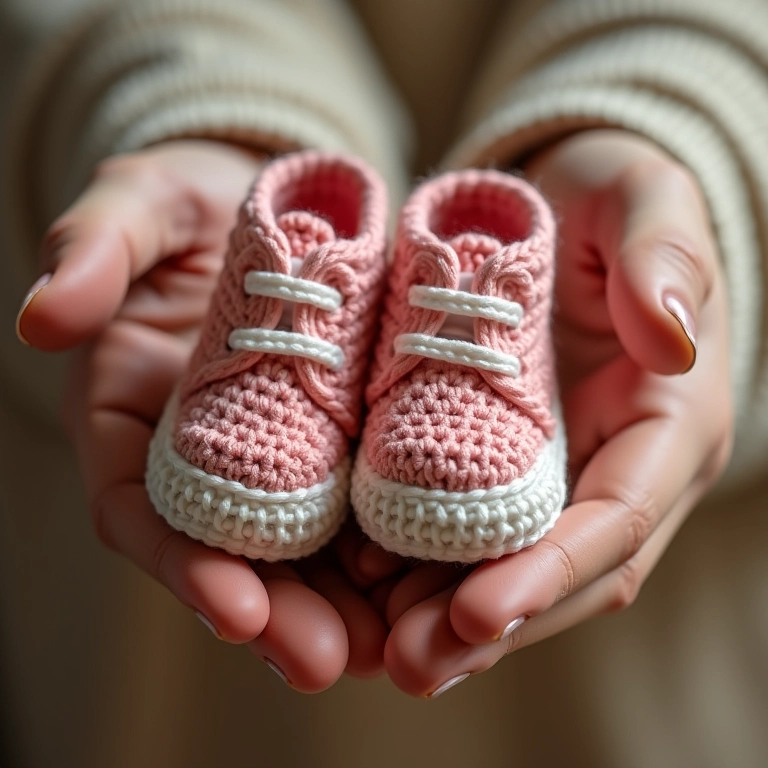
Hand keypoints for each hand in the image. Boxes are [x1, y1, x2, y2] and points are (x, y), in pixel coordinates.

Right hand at [17, 140, 387, 690]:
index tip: (233, 609)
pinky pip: (363, 510)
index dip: (185, 566)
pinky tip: (431, 583)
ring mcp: (279, 458)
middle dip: (278, 615)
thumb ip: (95, 249)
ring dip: (343, 608)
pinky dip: (392, 555)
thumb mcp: (141, 207)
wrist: (275, 203)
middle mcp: (209, 458)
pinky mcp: (340, 444)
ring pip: (305, 552)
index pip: (148, 513)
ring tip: (391, 645)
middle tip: (328, 661)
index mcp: (138, 421)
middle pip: (234, 555)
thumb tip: (45, 316)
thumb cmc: (190, 205)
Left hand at [369, 130, 733, 696]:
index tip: (481, 612)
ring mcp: (558, 475)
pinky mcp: (502, 465)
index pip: (618, 519)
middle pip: (563, 571)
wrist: (557, 208)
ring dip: (448, 619)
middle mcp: (616, 467)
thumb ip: (663, 255)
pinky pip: (466, 533)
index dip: (552, 571)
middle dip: (490, 625)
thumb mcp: (643, 198)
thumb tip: (671, 339)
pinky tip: (364, 587)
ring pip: (510, 568)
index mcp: (667, 421)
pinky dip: (422, 568)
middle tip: (412, 664)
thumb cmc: (607, 201)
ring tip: (376, 648)